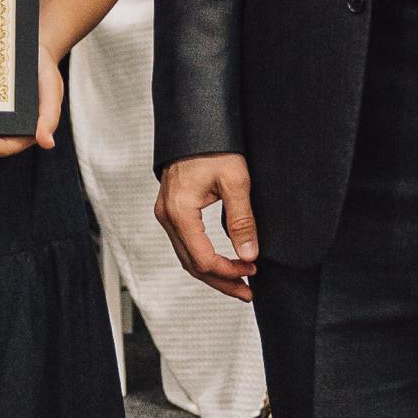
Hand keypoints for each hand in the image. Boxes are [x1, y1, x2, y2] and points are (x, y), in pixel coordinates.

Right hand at [154, 151, 258, 300]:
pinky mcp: (170, 211)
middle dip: (221, 281)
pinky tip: (223, 261)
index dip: (228, 272)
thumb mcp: (235, 182)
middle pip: (192, 265)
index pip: (202, 259)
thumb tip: (249, 256)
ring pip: (187, 257)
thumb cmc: (214, 148)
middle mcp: (167, 216)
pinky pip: (185, 244)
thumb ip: (241, 221)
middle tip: (248, 292)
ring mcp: (165, 215)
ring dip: (213, 272)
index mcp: (180, 211)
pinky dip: (204, 257)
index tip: (252, 272)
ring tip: (239, 282)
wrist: (195, 126)